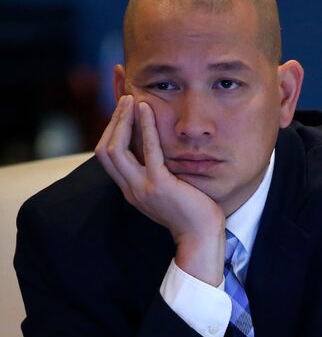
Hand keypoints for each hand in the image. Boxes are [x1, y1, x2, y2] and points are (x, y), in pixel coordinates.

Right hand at [95, 95, 225, 285]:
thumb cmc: (189, 212)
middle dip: (112, 122)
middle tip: (124, 100)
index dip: (110, 132)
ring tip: (131, 100)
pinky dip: (145, 126)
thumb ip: (153, 175)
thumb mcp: (164, 192)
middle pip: (105, 150)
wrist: (201, 236)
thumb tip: (154, 153)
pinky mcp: (159, 185)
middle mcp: (130, 189)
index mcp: (130, 190)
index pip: (108, 157)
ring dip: (122, 120)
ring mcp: (142, 188)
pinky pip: (147, 150)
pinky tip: (147, 109)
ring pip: (116, 148)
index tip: (121, 113)